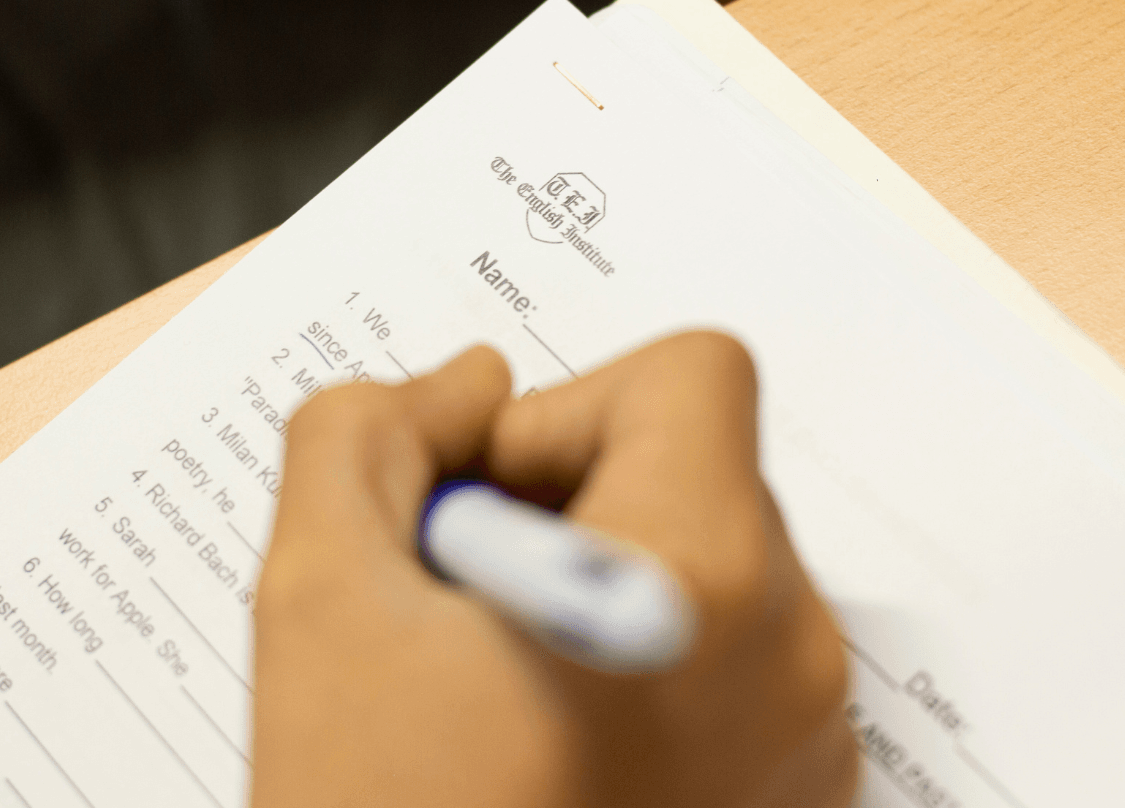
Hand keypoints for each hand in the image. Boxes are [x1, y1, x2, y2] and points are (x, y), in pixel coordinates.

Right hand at [251, 333, 853, 807]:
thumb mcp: (316, 595)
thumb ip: (368, 432)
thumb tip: (465, 387)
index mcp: (703, 584)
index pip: (693, 374)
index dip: (566, 412)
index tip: (485, 513)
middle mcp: (793, 660)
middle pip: (702, 471)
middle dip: (573, 501)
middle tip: (464, 610)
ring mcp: (808, 749)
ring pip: (715, 567)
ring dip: (603, 584)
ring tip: (497, 692)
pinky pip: (736, 667)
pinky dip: (646, 669)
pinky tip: (547, 746)